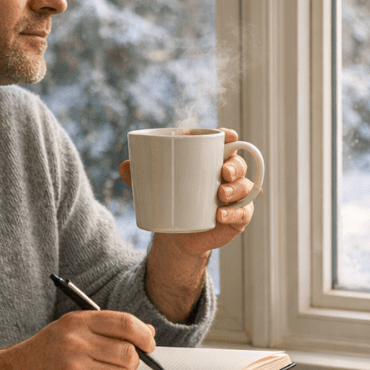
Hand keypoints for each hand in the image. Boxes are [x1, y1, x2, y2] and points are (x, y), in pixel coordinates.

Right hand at [0, 311, 156, 369]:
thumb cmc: (43, 353)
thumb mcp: (69, 330)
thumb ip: (107, 328)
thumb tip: (147, 332)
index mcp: (77, 322)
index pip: (125, 323)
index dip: (144, 335)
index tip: (150, 343)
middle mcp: (76, 343)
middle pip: (127, 353)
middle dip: (133, 362)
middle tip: (124, 365)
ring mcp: (74, 369)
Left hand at [119, 128, 257, 256]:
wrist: (177, 233)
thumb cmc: (170, 199)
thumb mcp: (153, 184)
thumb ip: (139, 173)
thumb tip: (124, 166)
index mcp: (211, 159)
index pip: (225, 142)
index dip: (230, 136)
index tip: (228, 136)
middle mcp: (228, 175)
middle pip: (238, 163)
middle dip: (235, 165)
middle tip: (222, 172)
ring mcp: (235, 196)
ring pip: (245, 186)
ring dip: (236, 188)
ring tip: (220, 194)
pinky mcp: (238, 217)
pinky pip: (244, 212)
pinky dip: (235, 213)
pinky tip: (221, 215)